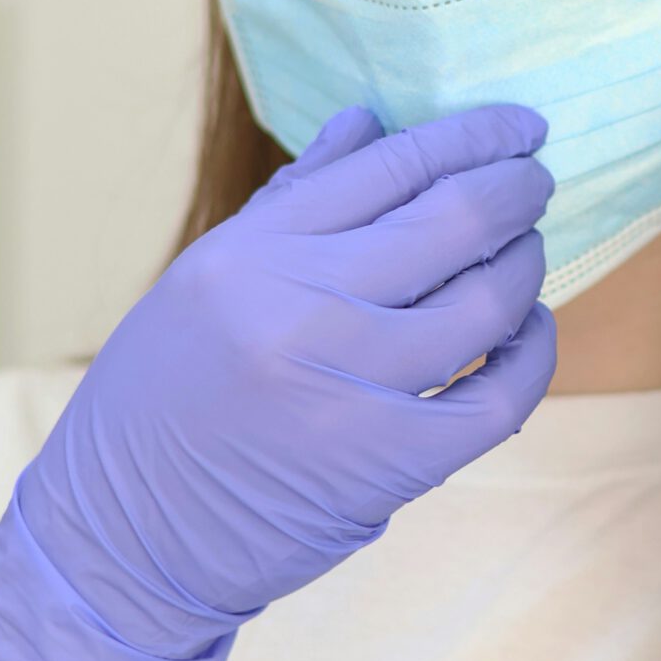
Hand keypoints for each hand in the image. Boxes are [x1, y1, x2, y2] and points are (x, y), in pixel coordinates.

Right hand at [0, 102, 557, 660]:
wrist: (124, 539)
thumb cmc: (164, 398)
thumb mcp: (204, 278)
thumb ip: (295, 200)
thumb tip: (369, 121)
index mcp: (251, 254)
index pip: (390, 163)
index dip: (470, 134)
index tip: (518, 125)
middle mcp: (302, 310)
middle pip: (452, 219)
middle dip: (516, 187)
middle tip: (537, 177)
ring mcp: (351, 390)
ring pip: (487, 302)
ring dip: (525, 264)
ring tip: (526, 250)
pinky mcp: (390, 464)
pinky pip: (500, 397)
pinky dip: (532, 355)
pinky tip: (529, 330)